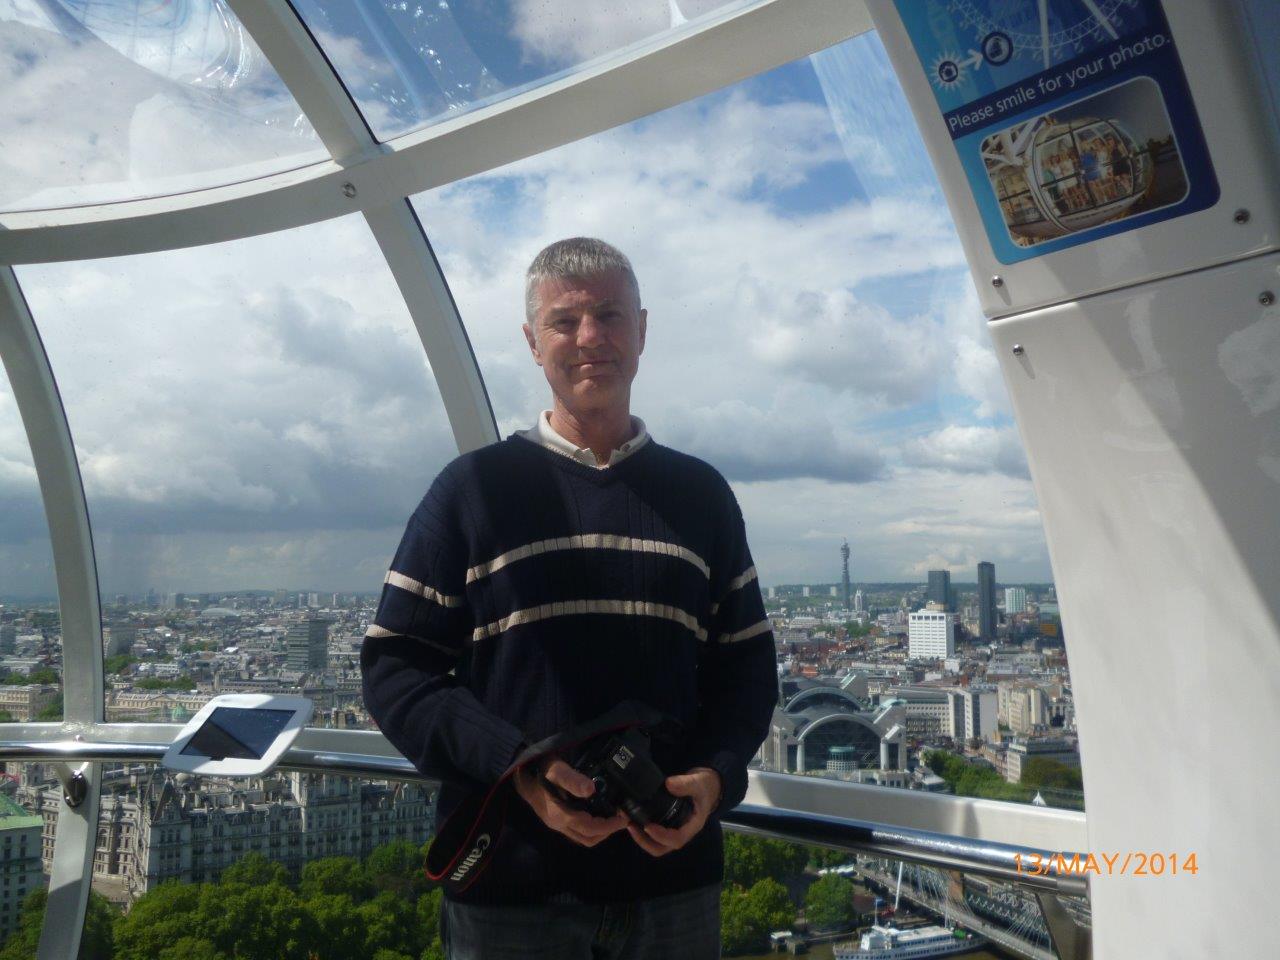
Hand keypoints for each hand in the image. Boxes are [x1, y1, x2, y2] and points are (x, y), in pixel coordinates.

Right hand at [513, 757, 628, 847]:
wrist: (520, 774)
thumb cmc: (541, 770)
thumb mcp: (558, 770)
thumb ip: (573, 780)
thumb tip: (591, 789)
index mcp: (562, 815)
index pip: (591, 828)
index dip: (610, 826)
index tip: (624, 818)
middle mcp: (559, 824)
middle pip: (589, 838)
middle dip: (607, 831)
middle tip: (621, 818)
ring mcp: (555, 824)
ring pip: (582, 838)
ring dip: (599, 832)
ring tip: (611, 818)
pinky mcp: (554, 821)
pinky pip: (575, 833)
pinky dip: (589, 829)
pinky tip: (596, 815)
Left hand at [627, 766, 720, 857]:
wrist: (707, 785)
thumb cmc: (704, 786)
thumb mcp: (698, 782)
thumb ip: (685, 783)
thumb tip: (669, 783)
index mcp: (692, 825)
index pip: (677, 839)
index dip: (661, 836)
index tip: (647, 826)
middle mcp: (682, 831)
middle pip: (663, 847)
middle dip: (645, 841)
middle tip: (631, 826)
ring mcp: (674, 829)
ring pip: (657, 844)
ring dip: (641, 837)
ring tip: (629, 823)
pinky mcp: (667, 824)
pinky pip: (654, 834)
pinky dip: (642, 830)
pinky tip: (633, 818)